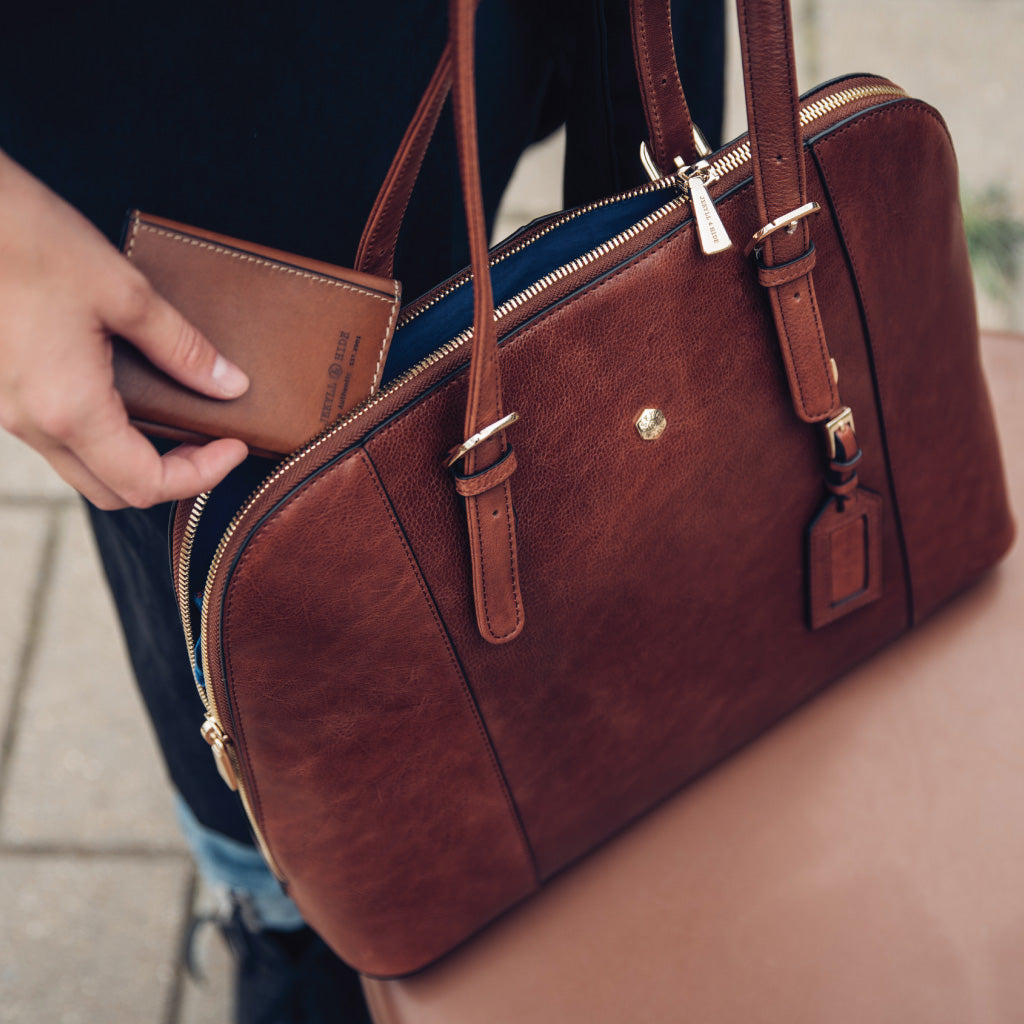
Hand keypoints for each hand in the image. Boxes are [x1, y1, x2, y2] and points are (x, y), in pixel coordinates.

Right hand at [0, 149, 249, 508]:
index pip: (146, 485)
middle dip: (171, 477)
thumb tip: (230, 385)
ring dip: (134, 460)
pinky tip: (127, 399)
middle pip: (113, 492)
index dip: (202, 476)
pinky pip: (58, 439)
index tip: (234, 447)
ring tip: (176, 422)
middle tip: (209, 441)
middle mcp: (33, 424)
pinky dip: (102, 438)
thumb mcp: (126, 294)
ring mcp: (9, 413)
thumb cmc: (30, 241)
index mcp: (70, 409)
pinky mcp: (0, 394)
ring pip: (83, 469)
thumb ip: (183, 349)